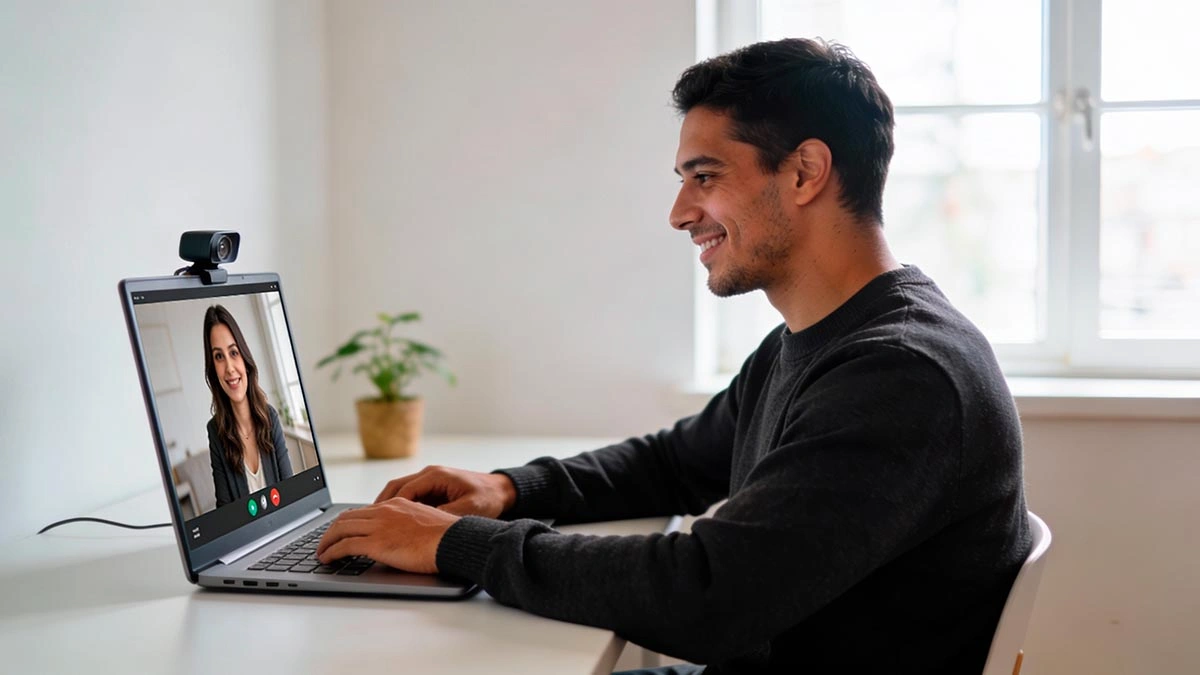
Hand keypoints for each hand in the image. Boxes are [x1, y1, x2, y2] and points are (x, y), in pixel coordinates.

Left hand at [316, 499, 457, 573]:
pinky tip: (327, 559)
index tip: (342, 530)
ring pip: (341, 529)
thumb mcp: (426, 522)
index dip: (348, 521)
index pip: (364, 510)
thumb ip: (409, 526)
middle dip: (331, 530)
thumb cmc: (447, 537)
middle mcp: (385, 511)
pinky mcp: (376, 543)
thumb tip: (402, 538)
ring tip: (321, 552)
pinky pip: (344, 546)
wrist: (453, 540)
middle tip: (325, 542)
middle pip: (347, 517)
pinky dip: (331, 552)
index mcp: (397, 504)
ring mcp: (379, 526)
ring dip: (326, 541)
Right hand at [374, 465, 516, 517]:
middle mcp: (429, 474)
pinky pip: (409, 496)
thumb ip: (445, 515)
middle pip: (395, 488)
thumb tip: (423, 524)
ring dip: (386, 506)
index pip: (404, 490)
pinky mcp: (432, 488)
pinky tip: (392, 522)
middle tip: (366, 522)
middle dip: (380, 505)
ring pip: (399, 491)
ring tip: (373, 523)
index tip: (378, 522)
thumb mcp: (468, 510)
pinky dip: (398, 507)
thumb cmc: (488, 499)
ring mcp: (430, 480)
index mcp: (436, 476)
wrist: (502, 490)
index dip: (389, 507)